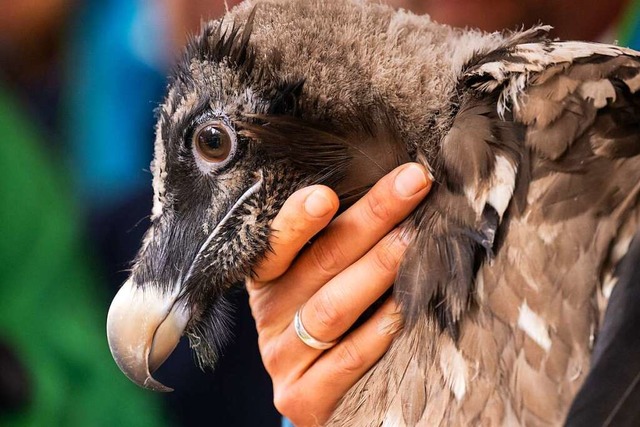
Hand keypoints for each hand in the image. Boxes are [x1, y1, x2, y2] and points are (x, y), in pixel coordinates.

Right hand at [246, 163, 431, 425]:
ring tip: (413, 239)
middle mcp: (270, 314)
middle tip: (412, 185)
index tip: (326, 194)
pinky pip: (347, 358)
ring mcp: (283, 358)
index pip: (276, 243)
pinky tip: (404, 307)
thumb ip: (342, 242)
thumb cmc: (331, 315)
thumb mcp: (321, 278)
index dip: (298, 219)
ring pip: (332, 308)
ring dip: (377, 269)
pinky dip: (378, 330)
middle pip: (321, 262)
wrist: (322, 393)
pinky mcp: (301, 396)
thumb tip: (395, 189)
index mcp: (269, 278)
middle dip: (372, 218)